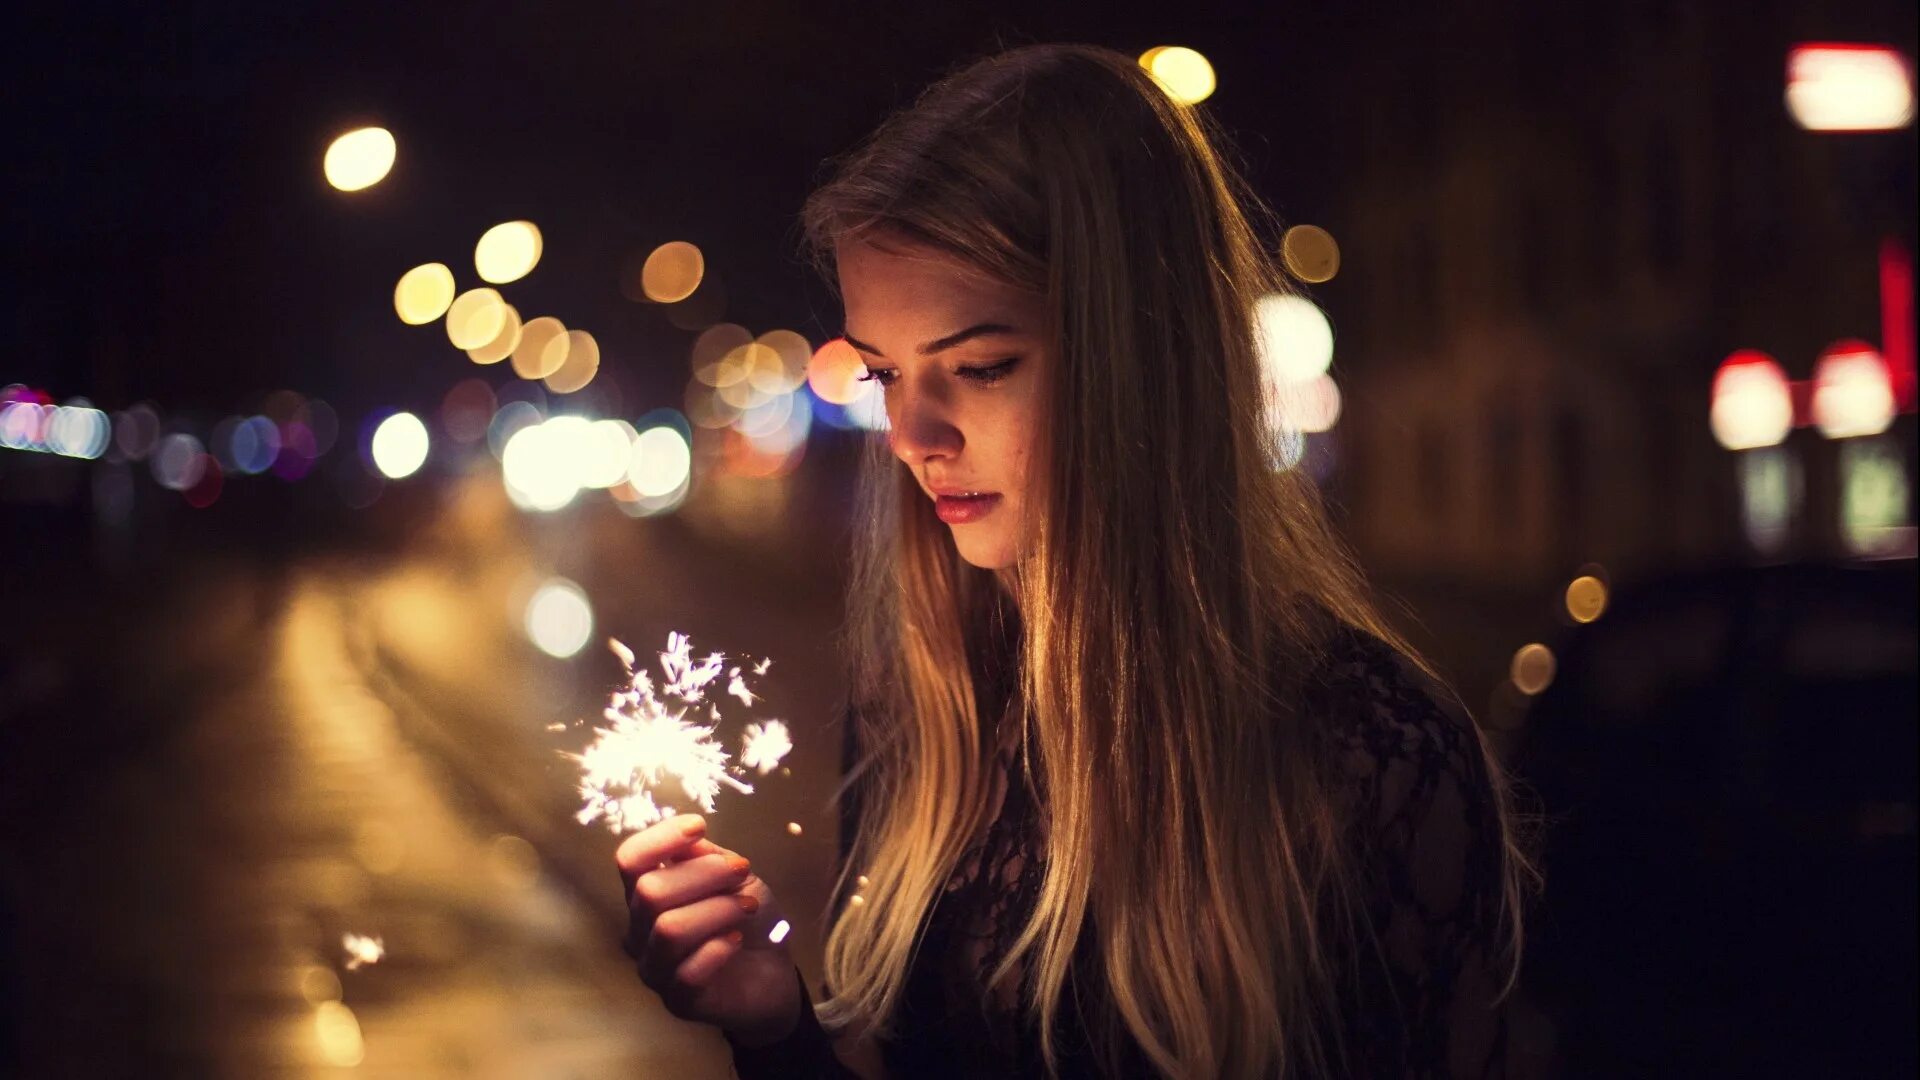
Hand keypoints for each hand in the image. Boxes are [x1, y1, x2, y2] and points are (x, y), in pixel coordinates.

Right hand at [616, 813, 800, 1045]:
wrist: (773, 972)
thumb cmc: (746, 917)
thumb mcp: (733, 877)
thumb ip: (707, 857)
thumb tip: (689, 840)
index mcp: (647, 893)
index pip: (629, 860)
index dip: (659, 839)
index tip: (698, 826)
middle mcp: (640, 930)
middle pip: (649, 892)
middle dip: (704, 874)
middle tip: (742, 871)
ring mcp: (655, 968)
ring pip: (668, 930)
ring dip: (717, 910)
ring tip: (747, 907)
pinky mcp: (678, 1000)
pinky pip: (687, 972)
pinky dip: (718, 949)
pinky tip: (736, 940)